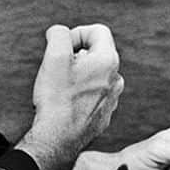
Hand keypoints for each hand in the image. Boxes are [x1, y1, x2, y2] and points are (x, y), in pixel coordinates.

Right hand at [17, 24, 124, 169]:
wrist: (59, 139)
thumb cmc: (57, 97)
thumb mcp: (54, 56)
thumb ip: (59, 34)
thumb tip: (60, 32)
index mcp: (108, 61)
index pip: (98, 31)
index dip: (76, 33)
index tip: (61, 48)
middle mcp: (116, 79)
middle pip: (97, 52)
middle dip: (76, 54)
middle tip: (57, 67)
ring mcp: (112, 99)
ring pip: (95, 74)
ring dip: (79, 74)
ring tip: (60, 87)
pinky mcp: (104, 115)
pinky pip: (94, 94)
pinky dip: (80, 93)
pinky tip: (65, 103)